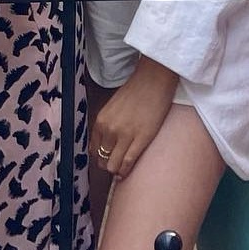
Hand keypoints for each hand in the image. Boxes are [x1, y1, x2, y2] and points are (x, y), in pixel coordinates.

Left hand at [91, 57, 178, 179]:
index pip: (94, 150)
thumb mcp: (113, 107)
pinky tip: (128, 170)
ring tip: (124, 167)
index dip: (101, 157)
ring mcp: (125, 135)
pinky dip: (126, 170)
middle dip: (109, 164)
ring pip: (113, 166)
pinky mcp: (141, 138)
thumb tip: (108, 143)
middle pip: (103, 160)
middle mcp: (109, 130)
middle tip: (117, 163)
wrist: (155, 79)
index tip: (108, 158)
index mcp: (101, 121)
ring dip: (118, 169)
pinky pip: (128, 162)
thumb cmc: (137, 90)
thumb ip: (108, 124)